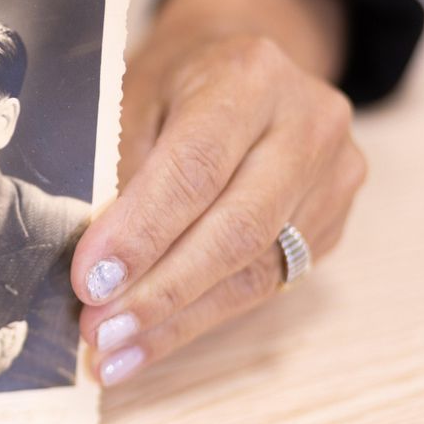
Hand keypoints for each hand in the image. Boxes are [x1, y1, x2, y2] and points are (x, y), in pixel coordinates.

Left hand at [70, 0, 367, 386]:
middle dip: (159, 292)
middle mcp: (308, 124)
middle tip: (98, 332)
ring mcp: (333, 177)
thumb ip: (119, 169)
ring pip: (253, 270)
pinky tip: (149, 342)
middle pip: (236, 229)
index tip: (90, 282)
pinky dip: (198, 318)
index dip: (141, 233)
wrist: (246, 71)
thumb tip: (92, 266)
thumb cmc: (174, 83)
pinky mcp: (332, 223)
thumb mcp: (131, 97)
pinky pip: (264, 284)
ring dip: (175, 321)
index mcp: (250, 77)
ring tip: (114, 352)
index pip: (196, 168)